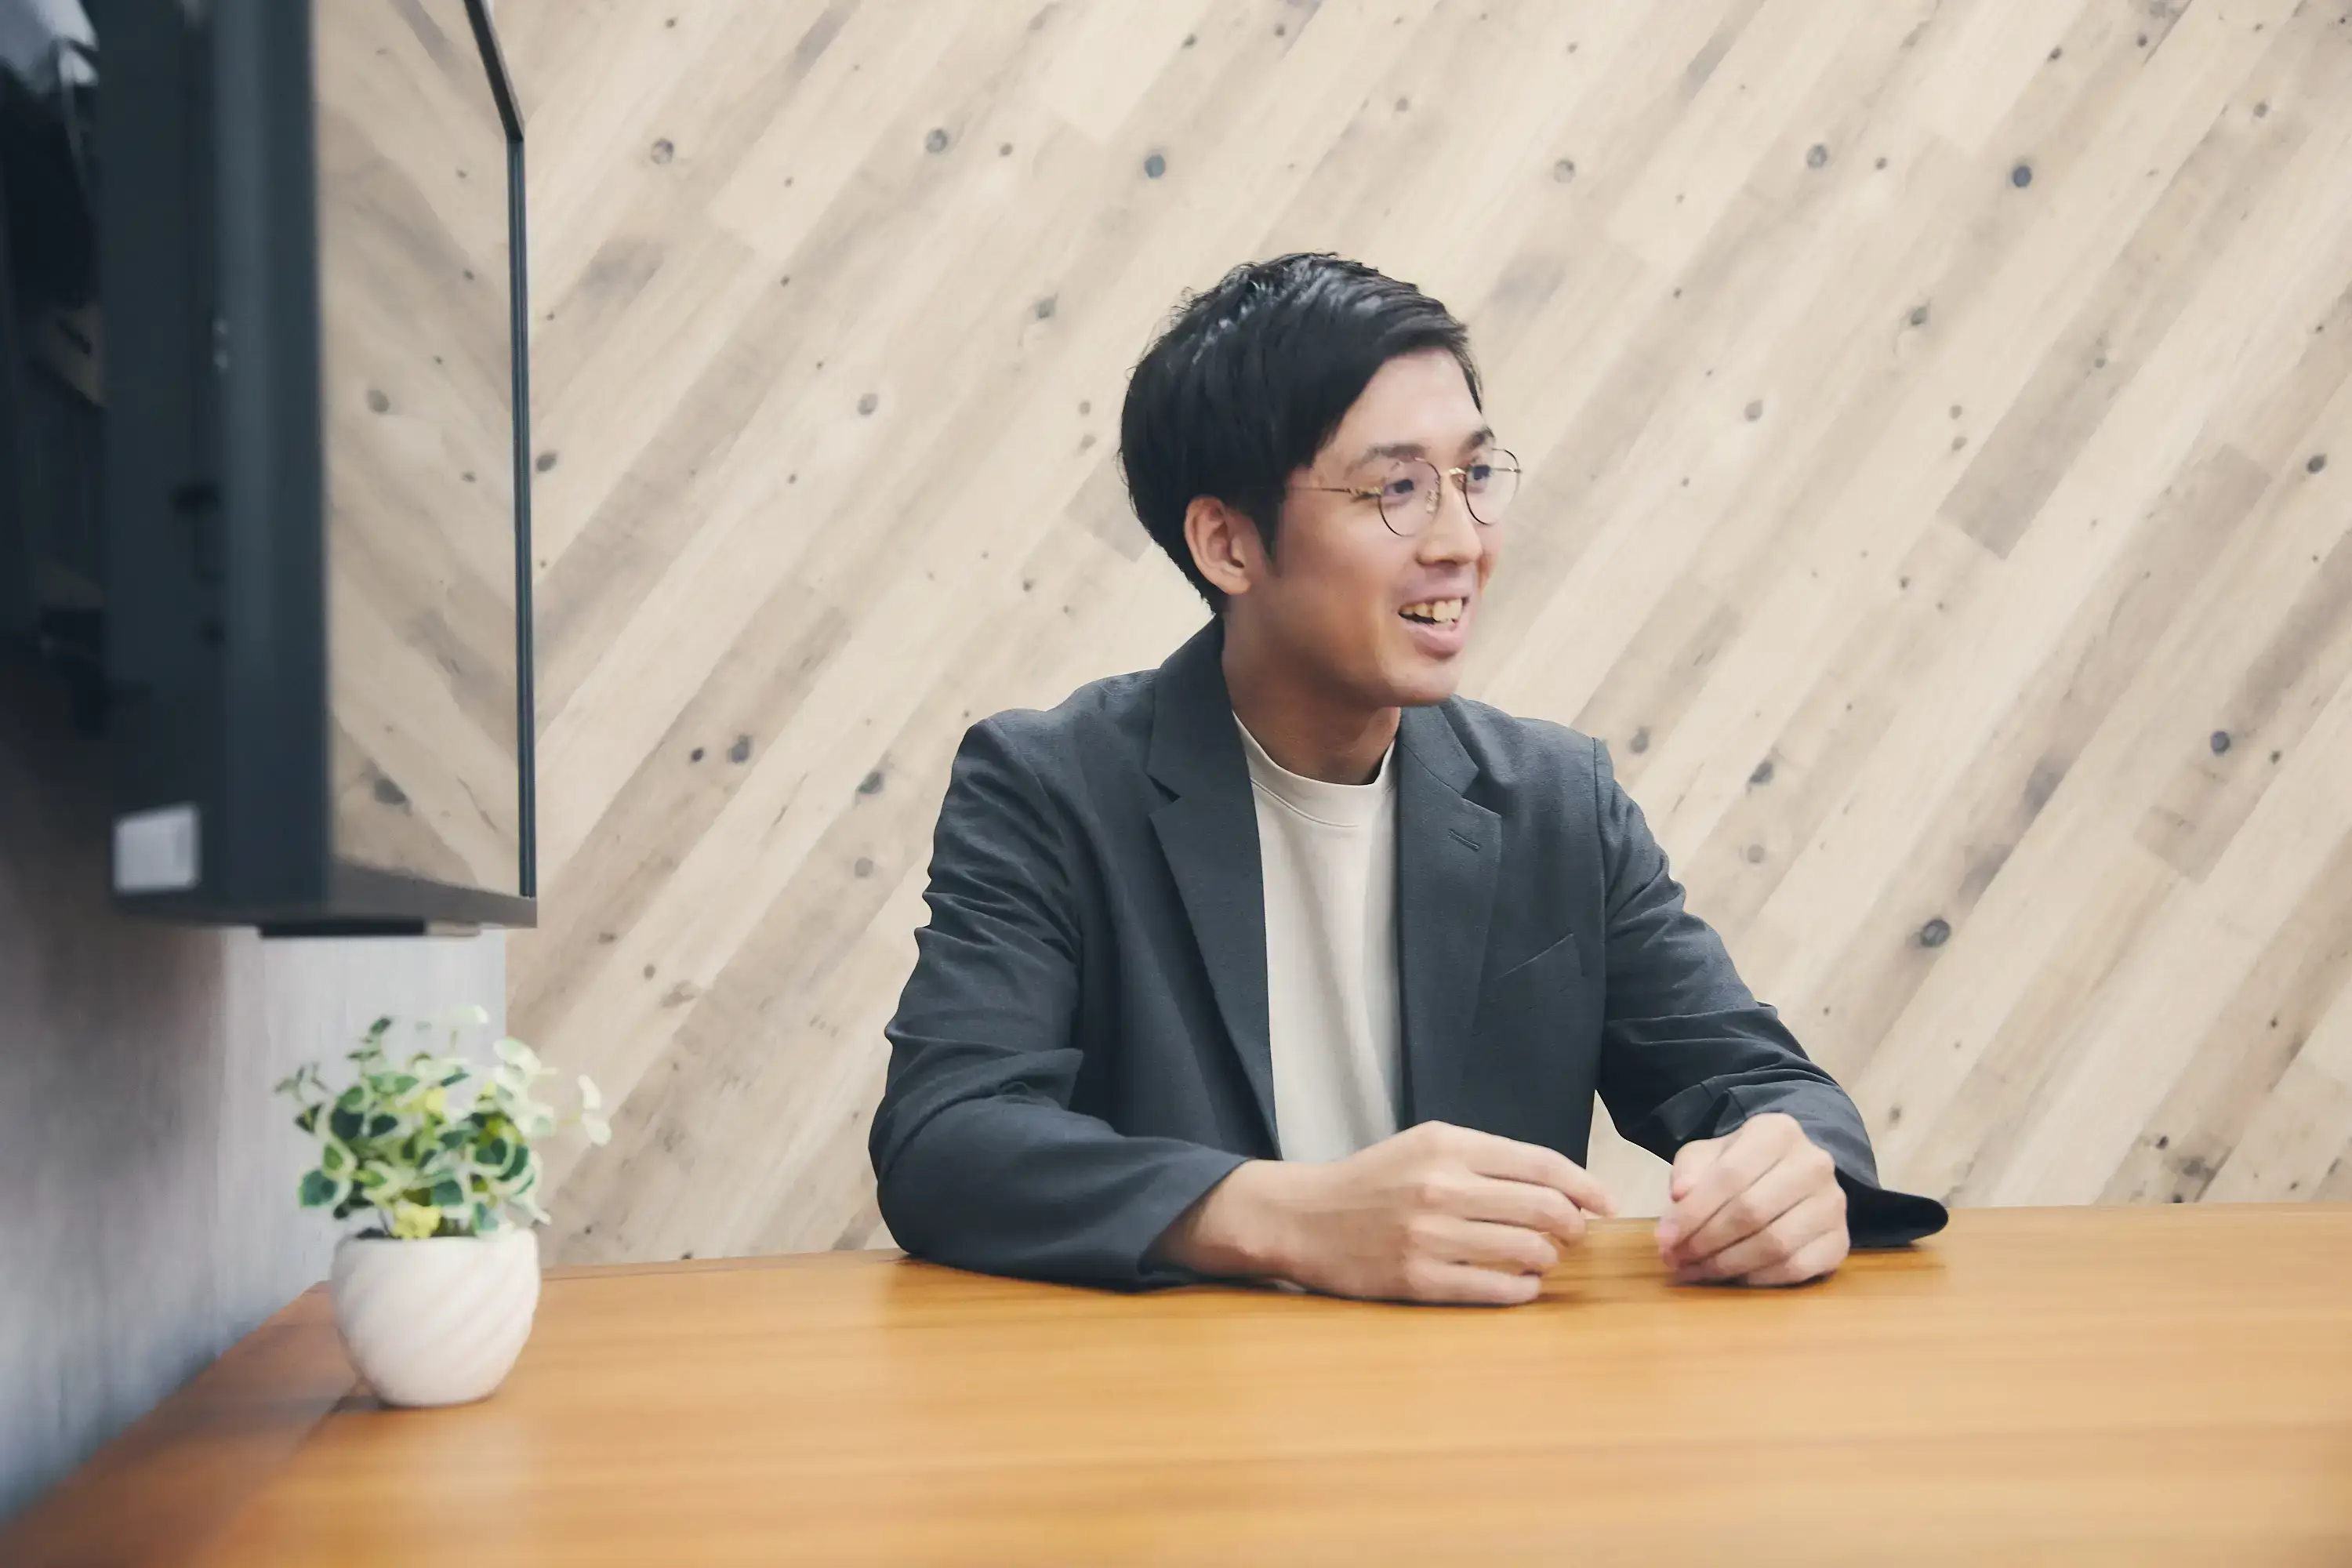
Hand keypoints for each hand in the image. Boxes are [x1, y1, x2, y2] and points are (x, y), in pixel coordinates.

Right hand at [1153, 1121, 1617, 1305]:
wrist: (1304, 1218)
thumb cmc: (1373, 1181)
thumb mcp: (1425, 1146)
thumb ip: (1487, 1160)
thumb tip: (1562, 1188)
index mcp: (1446, 1145)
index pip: (1539, 1164)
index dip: (1584, 1185)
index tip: (1605, 1202)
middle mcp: (1440, 1187)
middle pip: (1544, 1209)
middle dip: (1573, 1225)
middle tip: (1575, 1234)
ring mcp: (1429, 1237)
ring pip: (1527, 1251)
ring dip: (1547, 1258)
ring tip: (1539, 1257)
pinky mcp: (1418, 1280)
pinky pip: (1496, 1290)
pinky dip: (1522, 1289)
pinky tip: (1521, 1283)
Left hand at [1656, 1112, 1847, 1285]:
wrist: (1789, 1174)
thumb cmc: (1740, 1165)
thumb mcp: (1709, 1156)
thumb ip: (1690, 1171)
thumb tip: (1681, 1195)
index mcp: (1778, 1131)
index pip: (1730, 1175)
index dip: (1693, 1212)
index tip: (1664, 1238)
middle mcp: (1814, 1163)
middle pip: (1751, 1212)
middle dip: (1705, 1241)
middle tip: (1677, 1259)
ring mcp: (1833, 1204)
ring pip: (1775, 1243)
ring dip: (1727, 1264)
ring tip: (1697, 1270)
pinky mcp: (1841, 1241)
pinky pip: (1797, 1268)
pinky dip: (1760, 1278)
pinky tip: (1733, 1277)